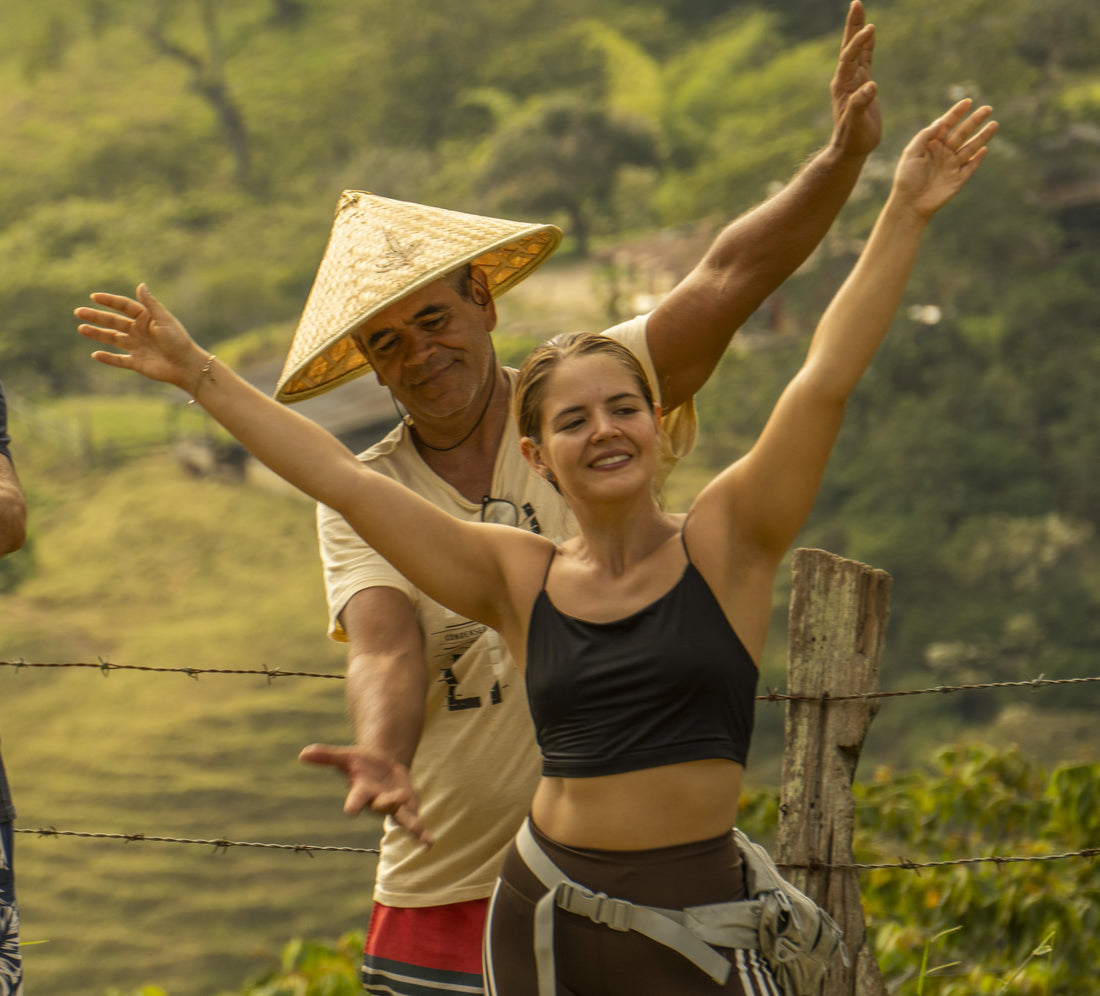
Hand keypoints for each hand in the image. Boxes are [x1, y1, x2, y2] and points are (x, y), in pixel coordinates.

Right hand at [76, 284, 206, 390]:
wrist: (186, 365)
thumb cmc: (178, 341)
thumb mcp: (164, 320)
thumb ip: (150, 304)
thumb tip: (140, 285)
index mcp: (146, 318)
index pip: (124, 307)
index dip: (109, 301)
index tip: (94, 296)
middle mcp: (139, 331)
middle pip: (114, 322)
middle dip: (96, 317)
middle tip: (79, 312)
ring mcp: (136, 347)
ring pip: (113, 339)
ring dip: (97, 334)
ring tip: (82, 329)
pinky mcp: (137, 363)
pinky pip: (118, 360)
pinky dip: (107, 358)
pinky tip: (95, 354)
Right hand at [299, 743, 432, 845]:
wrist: (382, 767)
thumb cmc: (361, 764)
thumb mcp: (346, 757)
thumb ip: (326, 756)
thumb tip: (302, 754)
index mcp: (362, 791)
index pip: (356, 798)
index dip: (353, 804)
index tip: (350, 811)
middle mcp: (377, 802)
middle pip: (382, 806)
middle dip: (388, 803)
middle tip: (394, 798)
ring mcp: (393, 806)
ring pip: (400, 816)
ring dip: (409, 823)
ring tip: (419, 830)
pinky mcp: (407, 807)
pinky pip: (414, 822)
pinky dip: (421, 834)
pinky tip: (429, 843)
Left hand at [830, 1, 880, 157]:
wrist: (851, 149)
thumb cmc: (853, 139)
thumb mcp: (857, 124)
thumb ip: (860, 104)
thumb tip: (871, 86)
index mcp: (842, 86)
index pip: (849, 58)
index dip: (858, 43)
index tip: (870, 28)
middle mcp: (845, 80)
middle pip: (848, 48)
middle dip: (853, 26)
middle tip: (856, 4)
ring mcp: (853, 81)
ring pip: (856, 51)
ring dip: (858, 31)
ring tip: (860, 10)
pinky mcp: (861, 85)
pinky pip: (864, 60)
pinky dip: (867, 46)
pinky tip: (870, 34)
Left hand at [892, 100, 996, 218]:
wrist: (909, 204)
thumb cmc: (906, 179)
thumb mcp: (911, 154)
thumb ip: (925, 136)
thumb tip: (940, 122)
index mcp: (932, 145)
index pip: (946, 124)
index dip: (956, 113)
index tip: (967, 101)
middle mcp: (944, 153)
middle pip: (962, 133)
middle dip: (974, 121)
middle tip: (987, 109)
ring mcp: (952, 165)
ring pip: (970, 148)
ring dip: (982, 136)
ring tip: (994, 124)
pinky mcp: (958, 179)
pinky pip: (970, 166)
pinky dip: (978, 158)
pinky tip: (984, 149)